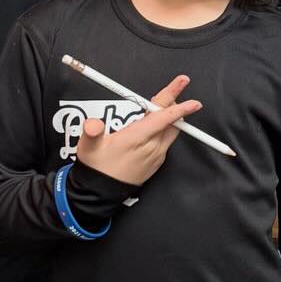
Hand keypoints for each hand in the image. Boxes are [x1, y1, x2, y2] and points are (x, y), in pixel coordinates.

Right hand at [74, 73, 203, 187]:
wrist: (102, 191)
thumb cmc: (97, 167)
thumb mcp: (89, 146)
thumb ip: (91, 131)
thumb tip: (93, 123)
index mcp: (138, 138)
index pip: (163, 118)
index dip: (179, 106)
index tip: (191, 97)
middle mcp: (151, 147)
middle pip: (171, 121)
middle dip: (174, 103)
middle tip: (174, 89)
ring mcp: (156, 155)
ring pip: (171, 131)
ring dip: (170, 117)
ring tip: (162, 105)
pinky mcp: (156, 161)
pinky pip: (166, 142)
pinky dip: (164, 130)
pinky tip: (154, 126)